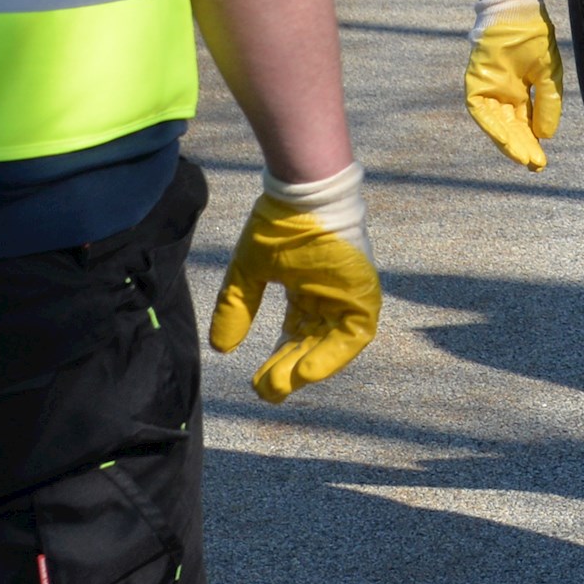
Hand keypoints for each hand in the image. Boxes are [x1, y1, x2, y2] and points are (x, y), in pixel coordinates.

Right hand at [207, 171, 382, 401]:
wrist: (305, 191)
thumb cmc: (279, 222)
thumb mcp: (250, 270)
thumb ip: (237, 307)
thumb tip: (220, 348)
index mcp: (306, 287)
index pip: (296, 332)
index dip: (279, 358)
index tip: (259, 381)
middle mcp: (329, 294)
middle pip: (312, 341)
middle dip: (289, 367)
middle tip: (267, 391)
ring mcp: (348, 292)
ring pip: (332, 342)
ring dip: (308, 365)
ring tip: (282, 384)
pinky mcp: (362, 291)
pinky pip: (354, 332)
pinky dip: (333, 354)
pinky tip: (308, 371)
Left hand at [464, 0, 565, 170]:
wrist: (518, 11)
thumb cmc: (534, 37)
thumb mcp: (548, 74)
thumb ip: (548, 104)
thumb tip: (546, 135)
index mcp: (520, 92)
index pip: (525, 124)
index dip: (532, 142)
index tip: (541, 161)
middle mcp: (503, 94)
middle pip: (511, 128)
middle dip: (522, 147)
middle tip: (534, 165)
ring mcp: (488, 88)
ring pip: (495, 123)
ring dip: (507, 141)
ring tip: (521, 156)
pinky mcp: (476, 81)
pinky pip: (480, 109)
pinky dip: (491, 125)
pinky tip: (505, 137)